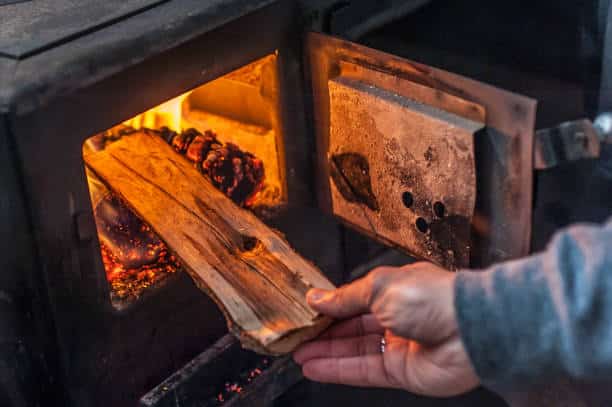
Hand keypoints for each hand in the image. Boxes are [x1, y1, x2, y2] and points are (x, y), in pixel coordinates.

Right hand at [293, 263, 478, 396]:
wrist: (469, 330)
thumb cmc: (434, 298)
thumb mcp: (379, 286)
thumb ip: (345, 297)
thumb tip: (318, 297)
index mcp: (395, 290)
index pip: (354, 300)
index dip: (330, 307)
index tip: (307, 312)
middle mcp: (397, 317)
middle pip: (352, 327)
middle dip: (324, 332)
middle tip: (298, 336)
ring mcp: (399, 346)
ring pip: (354, 351)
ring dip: (325, 353)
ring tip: (299, 354)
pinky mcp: (401, 372)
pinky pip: (362, 371)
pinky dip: (337, 370)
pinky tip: (316, 367)